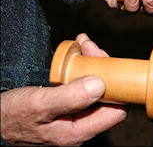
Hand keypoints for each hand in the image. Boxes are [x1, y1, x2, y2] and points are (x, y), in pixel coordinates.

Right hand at [0, 33, 126, 145]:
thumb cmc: (11, 116)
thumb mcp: (39, 105)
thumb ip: (70, 97)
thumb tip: (100, 84)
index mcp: (79, 130)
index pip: (116, 110)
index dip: (119, 87)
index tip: (111, 65)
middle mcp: (81, 122)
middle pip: (107, 94)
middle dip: (103, 68)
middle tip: (91, 48)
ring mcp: (76, 112)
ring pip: (96, 86)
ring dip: (93, 63)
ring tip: (83, 44)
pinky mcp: (69, 102)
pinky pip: (82, 82)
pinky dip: (82, 66)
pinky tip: (78, 52)